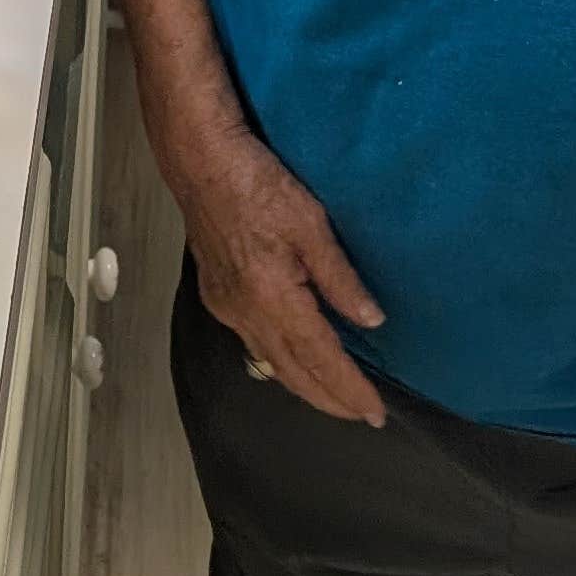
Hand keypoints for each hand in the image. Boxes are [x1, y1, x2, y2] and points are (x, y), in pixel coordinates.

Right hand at [169, 123, 387, 422]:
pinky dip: (280, 358)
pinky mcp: (215, 295)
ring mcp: (226, 307)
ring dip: (305, 383)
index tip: (375, 414)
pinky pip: (253, 341)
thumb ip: (340, 277)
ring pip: (270, 361)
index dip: (350, 390)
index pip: (320, 359)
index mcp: (273, 298)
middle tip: (361, 414)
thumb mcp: (311, 223)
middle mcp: (246, 313)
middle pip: (293, 372)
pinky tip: (293, 353)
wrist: (199, 161)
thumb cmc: (256, 182)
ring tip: (335, 394)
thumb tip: (372, 319)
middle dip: (329, 399)